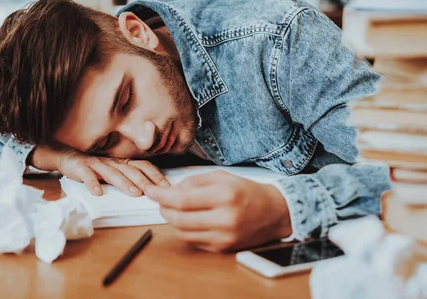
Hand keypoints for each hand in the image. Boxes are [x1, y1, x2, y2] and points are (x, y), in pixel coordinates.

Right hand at [30, 145, 169, 195]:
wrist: (68, 157)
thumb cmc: (94, 168)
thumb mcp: (114, 171)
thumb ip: (128, 179)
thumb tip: (149, 192)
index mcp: (122, 162)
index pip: (143, 166)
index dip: (155, 175)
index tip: (167, 187)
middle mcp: (112, 162)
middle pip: (131, 171)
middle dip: (144, 181)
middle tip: (154, 192)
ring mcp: (97, 164)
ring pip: (112, 173)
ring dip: (124, 184)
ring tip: (134, 193)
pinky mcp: (82, 168)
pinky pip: (88, 176)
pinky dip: (93, 184)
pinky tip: (98, 193)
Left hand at [145, 170, 291, 252]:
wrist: (275, 213)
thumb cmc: (248, 192)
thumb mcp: (222, 177)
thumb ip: (194, 181)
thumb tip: (170, 189)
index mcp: (224, 195)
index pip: (182, 199)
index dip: (161, 196)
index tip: (150, 191)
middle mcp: (224, 218)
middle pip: (179, 219)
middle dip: (164, 209)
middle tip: (161, 201)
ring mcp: (224, 236)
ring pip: (183, 232)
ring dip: (174, 221)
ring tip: (176, 210)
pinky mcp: (223, 248)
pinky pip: (194, 241)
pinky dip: (187, 230)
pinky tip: (191, 220)